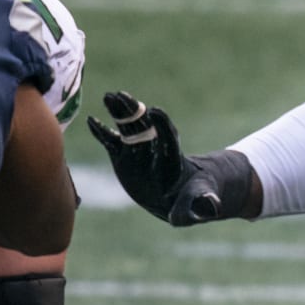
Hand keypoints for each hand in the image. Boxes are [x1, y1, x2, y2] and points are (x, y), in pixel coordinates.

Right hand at [86, 91, 252, 224]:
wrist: (177, 194)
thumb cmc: (192, 196)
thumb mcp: (200, 201)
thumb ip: (202, 203)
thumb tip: (212, 208)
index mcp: (174, 158)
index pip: (169, 137)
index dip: (163, 125)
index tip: (155, 112)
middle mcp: (154, 149)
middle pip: (145, 126)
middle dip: (134, 111)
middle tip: (122, 96)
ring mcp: (137, 150)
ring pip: (127, 127)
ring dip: (118, 112)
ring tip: (108, 96)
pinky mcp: (123, 156)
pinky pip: (111, 141)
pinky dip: (102, 132)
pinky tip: (92, 120)